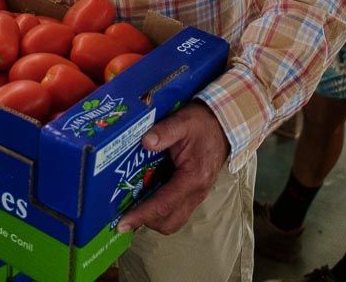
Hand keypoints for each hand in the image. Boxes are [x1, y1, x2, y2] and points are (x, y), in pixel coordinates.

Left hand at [117, 102, 229, 234]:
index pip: (164, 204)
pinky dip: (161, 212)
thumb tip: (145, 142)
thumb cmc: (202, 124)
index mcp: (193, 177)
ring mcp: (198, 196)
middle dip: (146, 221)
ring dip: (153, 219)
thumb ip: (164, 131)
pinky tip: (147, 199)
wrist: (223, 126)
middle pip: (169, 221)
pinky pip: (177, 212)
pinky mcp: (195, 194)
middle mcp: (197, 192)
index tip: (122, 223)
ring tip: (134, 207)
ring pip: (173, 221)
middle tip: (125, 211)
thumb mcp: (183, 122)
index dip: (142, 215)